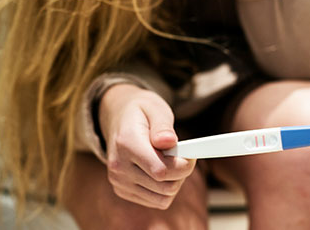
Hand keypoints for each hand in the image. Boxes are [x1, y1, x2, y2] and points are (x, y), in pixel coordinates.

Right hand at [98, 84, 195, 208]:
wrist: (118, 118)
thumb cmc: (141, 112)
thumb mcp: (155, 108)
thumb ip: (163, 126)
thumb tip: (169, 142)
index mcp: (126, 144)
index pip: (161, 170)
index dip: (183, 166)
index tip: (191, 154)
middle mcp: (119, 166)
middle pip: (165, 186)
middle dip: (181, 172)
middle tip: (182, 155)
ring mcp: (119, 181)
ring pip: (163, 198)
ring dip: (174, 182)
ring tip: (170, 161)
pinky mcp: (122, 190)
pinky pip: (156, 201)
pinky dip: (164, 189)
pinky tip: (160, 169)